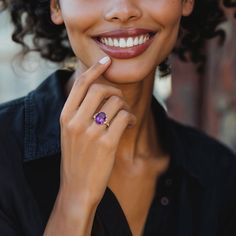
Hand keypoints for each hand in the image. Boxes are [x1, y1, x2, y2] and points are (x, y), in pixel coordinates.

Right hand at [59, 56, 135, 210]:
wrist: (77, 188)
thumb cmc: (76, 158)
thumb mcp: (70, 132)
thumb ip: (79, 112)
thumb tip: (99, 91)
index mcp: (65, 116)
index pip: (81, 84)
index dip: (95, 69)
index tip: (107, 60)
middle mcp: (75, 122)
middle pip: (101, 90)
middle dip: (115, 91)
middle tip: (120, 100)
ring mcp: (91, 133)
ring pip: (116, 103)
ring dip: (125, 106)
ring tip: (125, 116)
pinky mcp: (107, 143)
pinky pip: (124, 117)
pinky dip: (131, 117)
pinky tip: (129, 124)